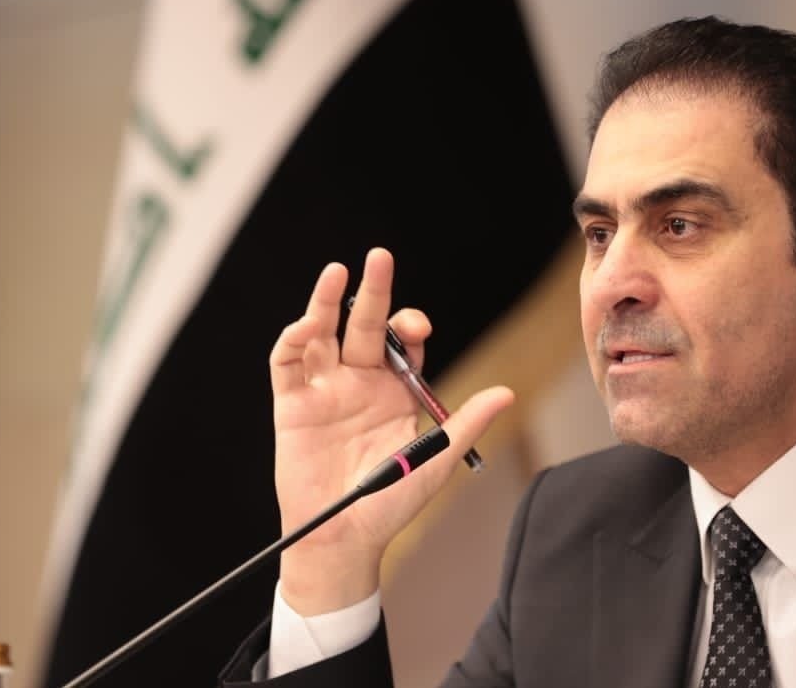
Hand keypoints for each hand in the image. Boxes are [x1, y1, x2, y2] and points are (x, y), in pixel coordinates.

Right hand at [269, 247, 514, 614]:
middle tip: (380, 257)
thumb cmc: (390, 501)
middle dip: (374, 292)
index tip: (420, 328)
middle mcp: (358, 382)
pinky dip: (294, 339)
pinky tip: (308, 324)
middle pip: (364, 325)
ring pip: (322, 333)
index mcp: (394, 390)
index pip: (402, 342)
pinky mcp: (292, 404)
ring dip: (326, 302)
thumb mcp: (436, 458)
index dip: (410, 326)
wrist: (346, 537)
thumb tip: (507, 392)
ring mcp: (324, 390)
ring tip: (336, 272)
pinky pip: (288, 363)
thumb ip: (467, 422)